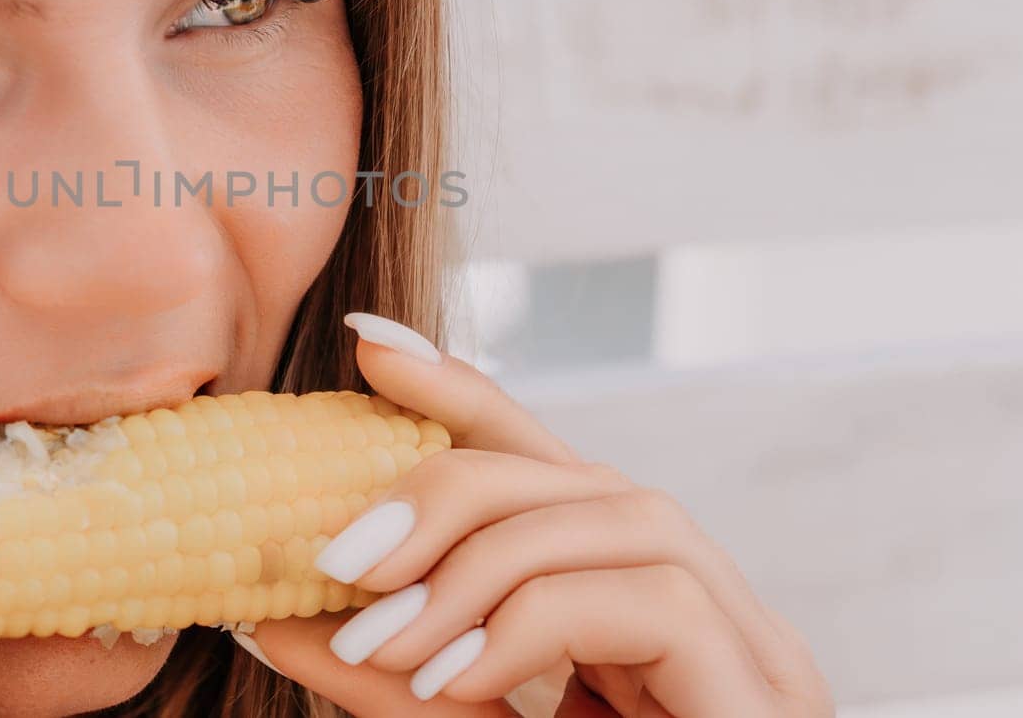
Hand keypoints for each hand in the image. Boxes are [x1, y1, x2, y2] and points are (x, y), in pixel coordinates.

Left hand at [244, 313, 833, 717]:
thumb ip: (379, 668)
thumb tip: (264, 613)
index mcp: (615, 585)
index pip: (536, 452)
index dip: (457, 384)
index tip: (365, 342)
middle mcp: (687, 586)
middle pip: (565, 471)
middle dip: (438, 490)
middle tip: (332, 556)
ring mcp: (742, 631)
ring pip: (608, 515)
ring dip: (472, 565)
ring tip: (380, 642)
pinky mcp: (758, 681)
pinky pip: (641, 598)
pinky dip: (527, 624)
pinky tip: (453, 681)